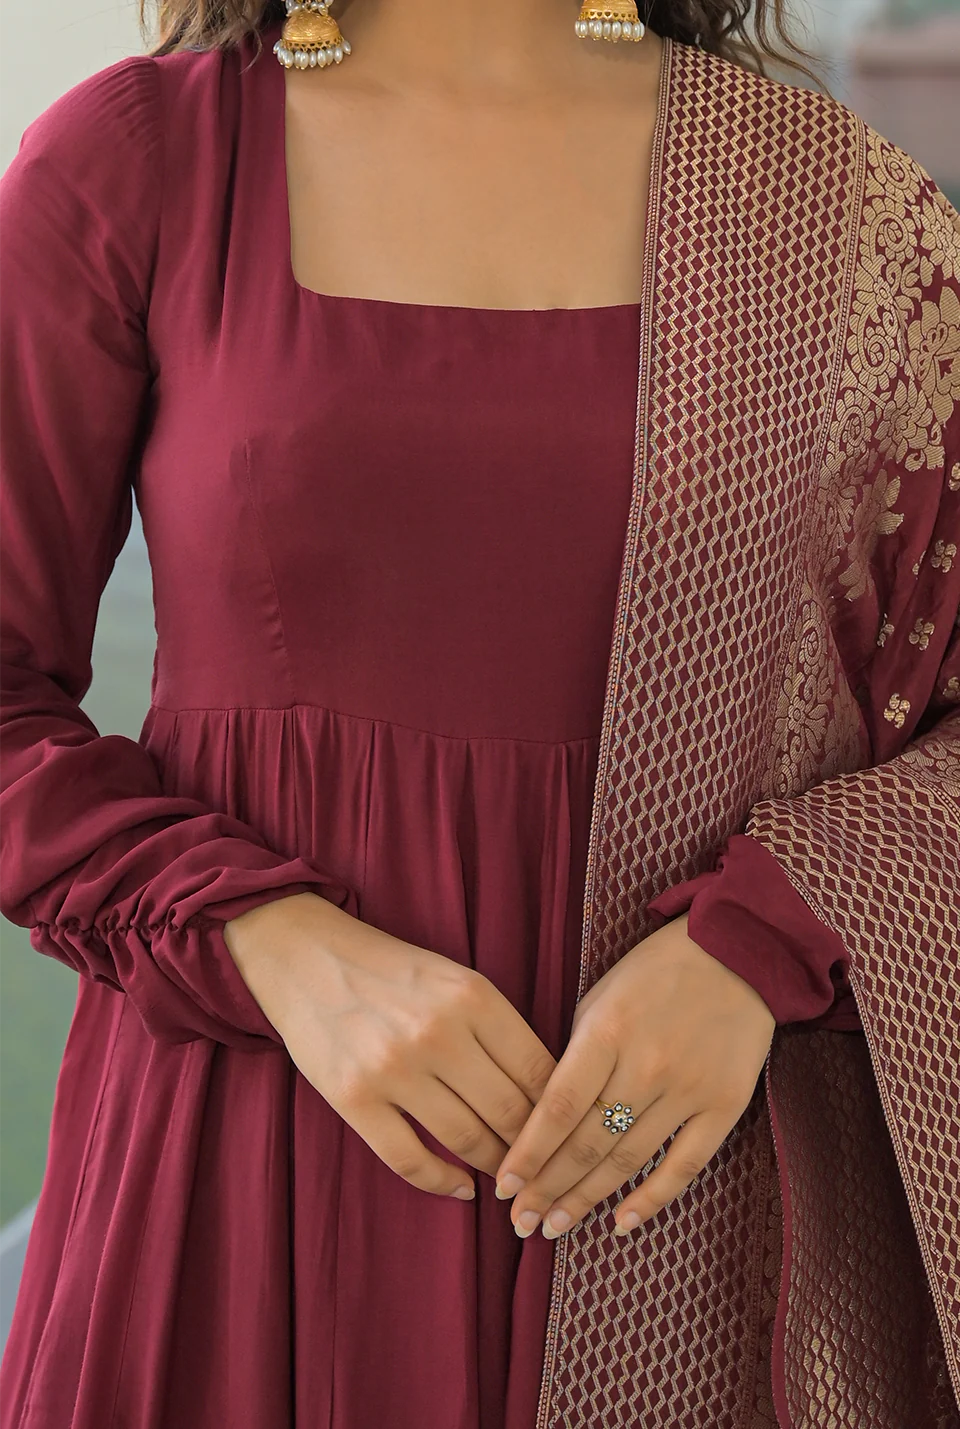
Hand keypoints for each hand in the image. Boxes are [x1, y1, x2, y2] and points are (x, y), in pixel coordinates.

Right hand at [223, 892, 556, 1200]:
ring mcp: (394, 1069)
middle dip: (534, 1149)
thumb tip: (544, 1091)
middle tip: (545, 1168)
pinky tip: (461, 1187)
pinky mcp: (354, 1099)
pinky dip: (442, 1183)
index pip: (539, 1070)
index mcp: (473, 996)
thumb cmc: (391, 970)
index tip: (568, 1133)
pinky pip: (410, 1160)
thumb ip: (497, 1026)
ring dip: (495, 1168)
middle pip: (510, 1112)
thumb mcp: (455, 978)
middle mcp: (438, 1034)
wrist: (307, 957)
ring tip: (509, 1181)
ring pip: (467, 1140)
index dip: (561, 1111)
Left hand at [492, 910, 775, 1238]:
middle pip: (587, 1142)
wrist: (738, 952)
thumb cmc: (654, 973)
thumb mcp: (600, 997)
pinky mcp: (724, 1105)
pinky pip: (684, 1165)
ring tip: (555, 1227)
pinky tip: (621, 1224)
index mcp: (606, 1033)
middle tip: (522, 1223)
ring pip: (628, 1159)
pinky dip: (651, 1199)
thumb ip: (575, 1055)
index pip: (557, 1108)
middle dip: (548, 1188)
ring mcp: (687, 1089)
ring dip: (587, 1199)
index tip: (504, 1187)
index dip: (528, 1154)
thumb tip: (545, 1115)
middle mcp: (645, 1065)